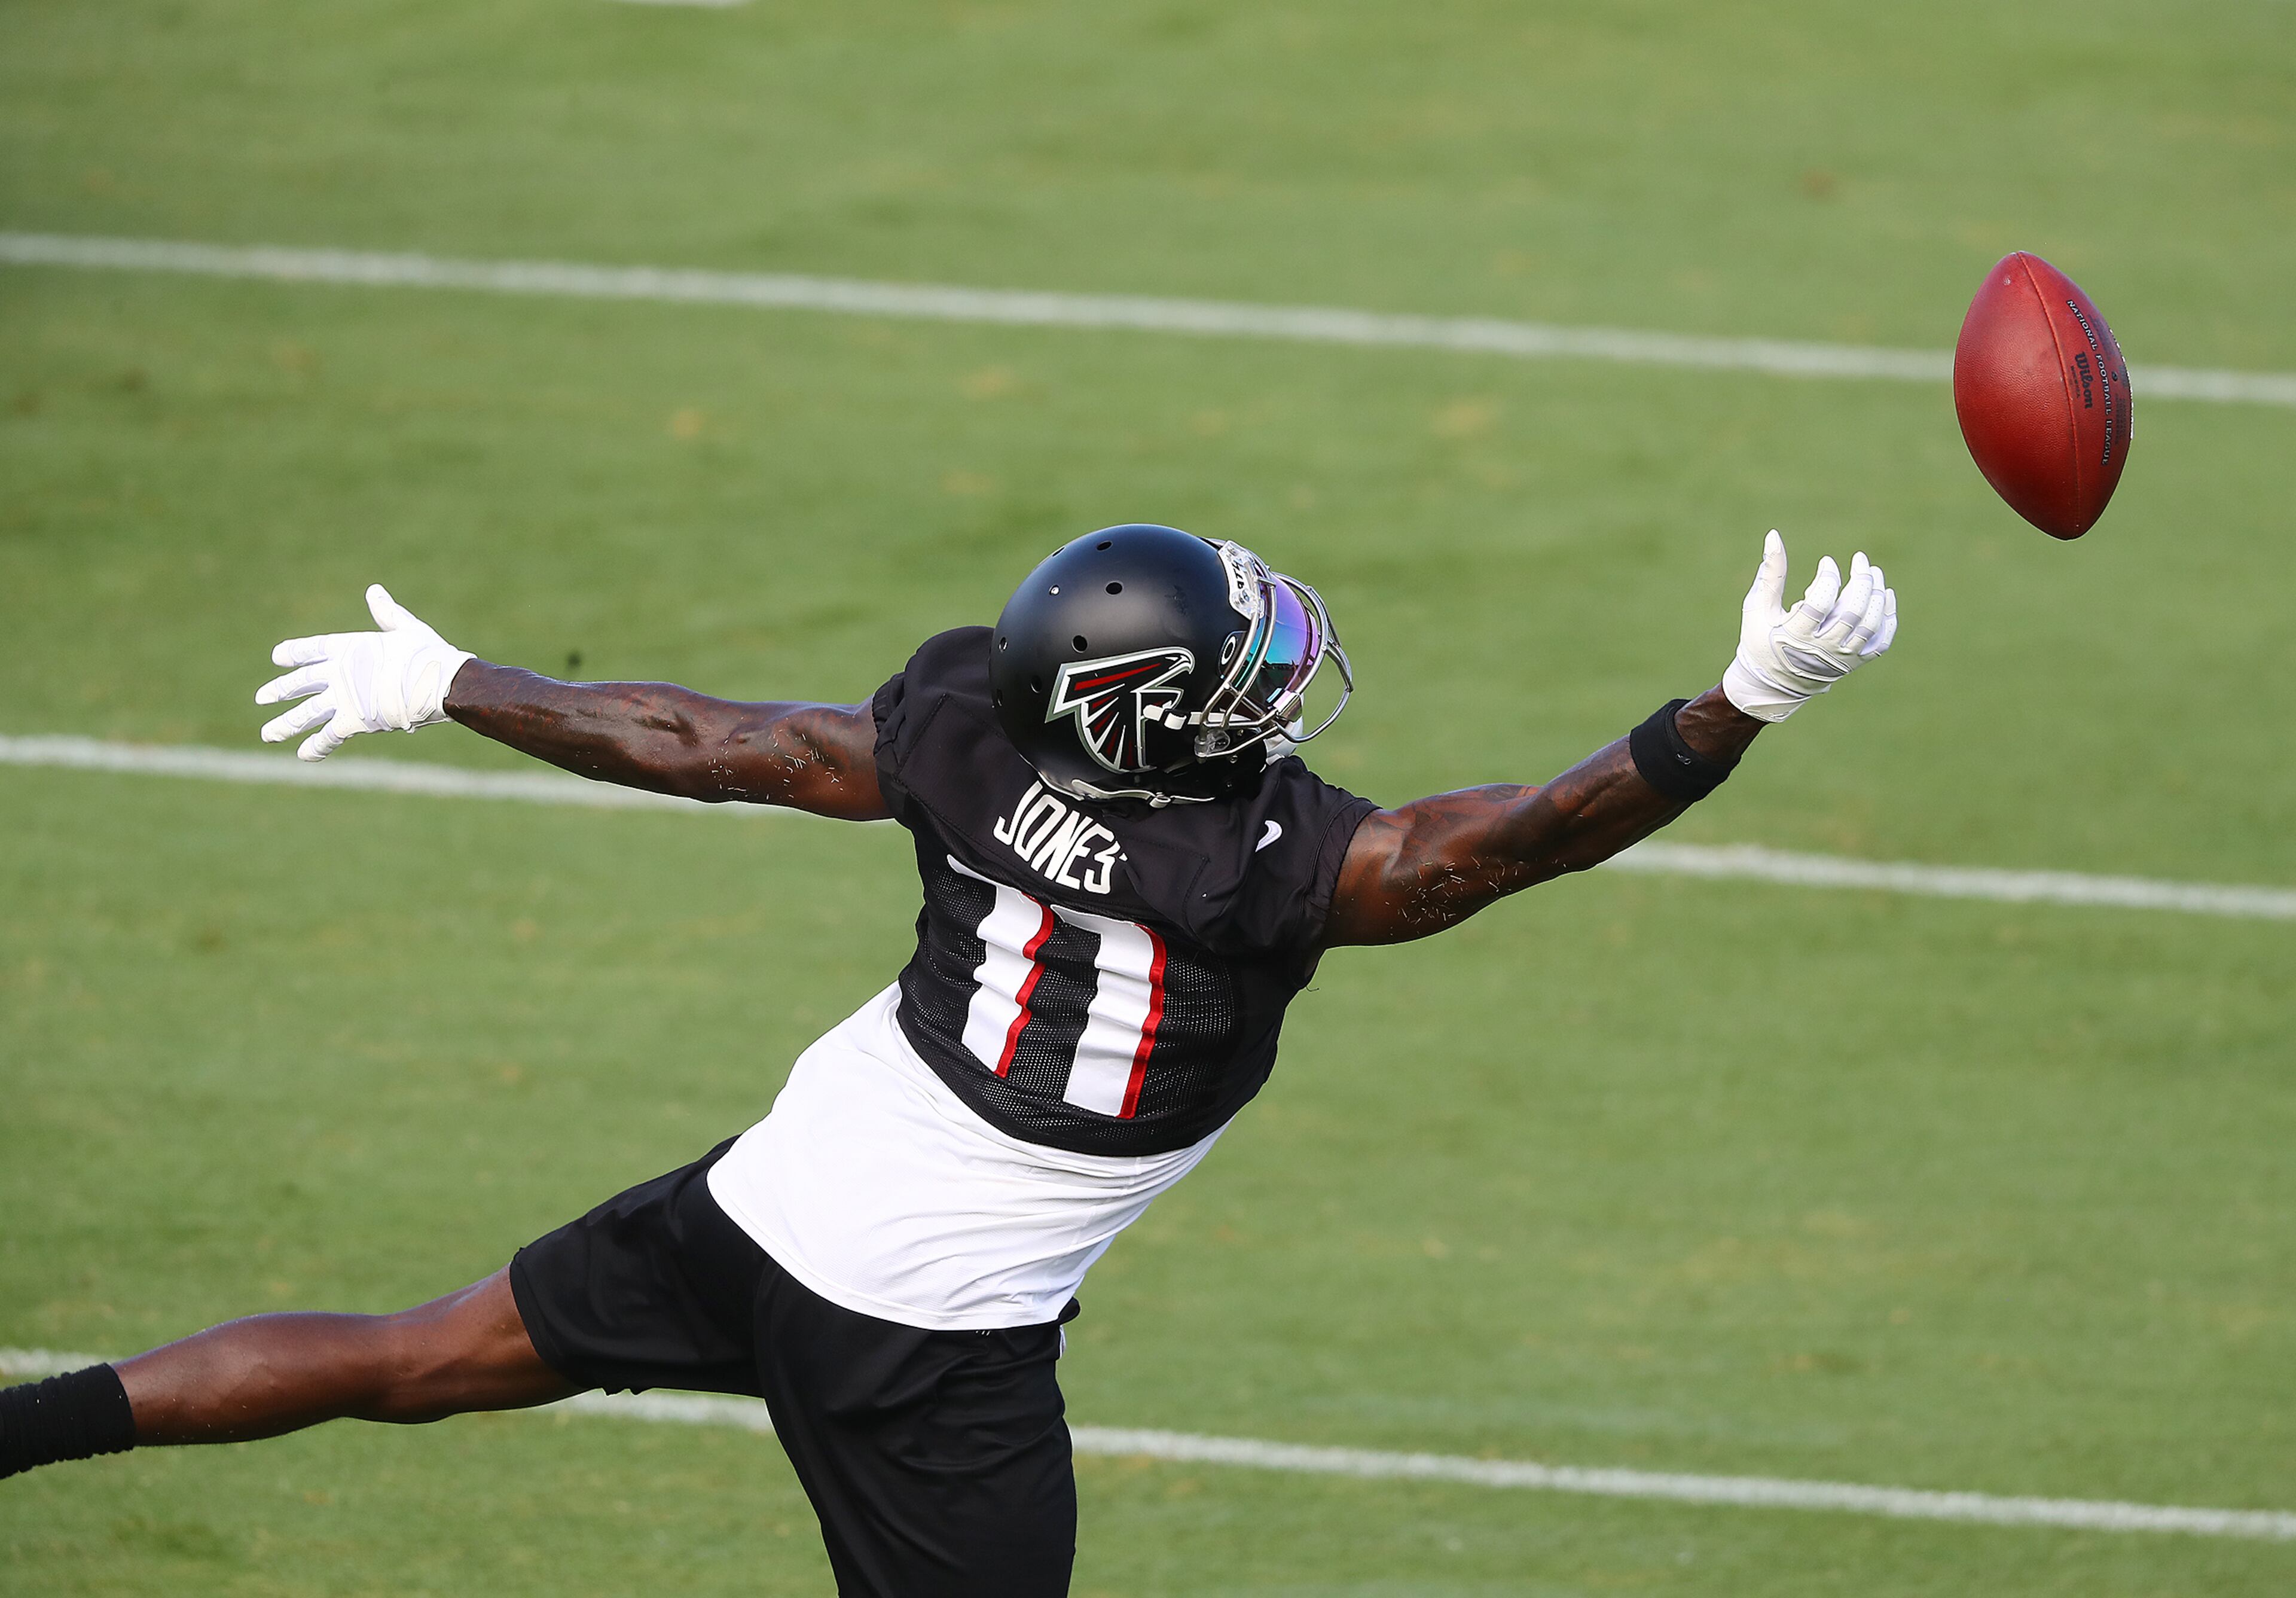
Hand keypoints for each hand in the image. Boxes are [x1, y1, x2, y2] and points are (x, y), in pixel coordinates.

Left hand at [256, 585, 473, 760]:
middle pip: (300, 682)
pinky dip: (316, 747)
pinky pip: (328, 736)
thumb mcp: (406, 628)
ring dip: (286, 724)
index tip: (277, 657)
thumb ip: (386, 613)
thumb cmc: (427, 653)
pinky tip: (303, 755)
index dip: (293, 653)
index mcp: (347, 646)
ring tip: (268, 734)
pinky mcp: (353, 721)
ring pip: (306, 713)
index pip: (311, 649)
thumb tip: (374, 590)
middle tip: (261, 698)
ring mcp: (342, 698)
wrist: (439, 682)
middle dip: (280, 690)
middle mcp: (337, 672)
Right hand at [1720, 531, 1897, 722]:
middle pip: (1852, 612)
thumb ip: (1770, 572)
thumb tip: (1774, 534)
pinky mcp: (1854, 663)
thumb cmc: (1760, 638)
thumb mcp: (1758, 606)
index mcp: (1794, 636)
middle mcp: (1822, 649)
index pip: (1820, 604)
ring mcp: (1841, 658)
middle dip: (1860, 581)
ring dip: (1876, 595)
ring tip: (1873, 572)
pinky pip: (1881, 642)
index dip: (1828, 578)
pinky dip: (1888, 618)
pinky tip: (1885, 595)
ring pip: (1870, 625)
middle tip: (1860, 560)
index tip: (1827, 563)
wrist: (1773, 683)